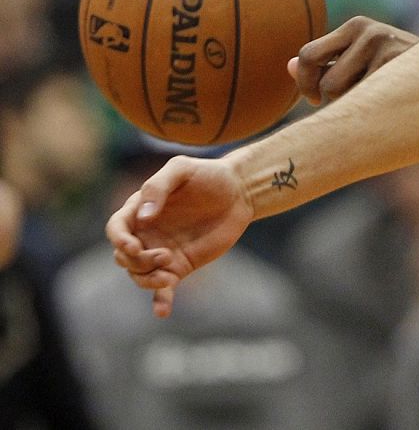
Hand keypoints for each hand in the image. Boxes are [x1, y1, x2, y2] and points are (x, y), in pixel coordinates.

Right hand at [106, 156, 252, 317]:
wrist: (239, 191)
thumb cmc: (208, 175)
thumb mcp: (182, 168)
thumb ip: (158, 186)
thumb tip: (144, 217)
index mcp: (139, 210)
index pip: (115, 229)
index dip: (119, 240)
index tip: (133, 246)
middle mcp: (145, 234)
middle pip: (123, 257)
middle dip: (136, 262)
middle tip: (164, 255)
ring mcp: (161, 252)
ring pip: (139, 275)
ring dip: (147, 280)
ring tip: (168, 276)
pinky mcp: (179, 266)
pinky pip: (163, 288)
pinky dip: (160, 301)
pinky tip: (162, 312)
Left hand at [290, 16, 418, 105]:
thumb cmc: (397, 73)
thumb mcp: (360, 63)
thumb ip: (328, 64)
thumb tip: (287, 66)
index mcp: (356, 25)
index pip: (307, 55)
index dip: (304, 82)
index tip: (315, 98)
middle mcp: (370, 31)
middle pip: (325, 79)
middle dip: (330, 98)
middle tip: (349, 102)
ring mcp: (388, 47)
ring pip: (342, 91)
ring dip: (355, 103)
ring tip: (380, 96)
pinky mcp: (402, 65)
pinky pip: (366, 100)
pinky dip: (372, 108)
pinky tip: (393, 100)